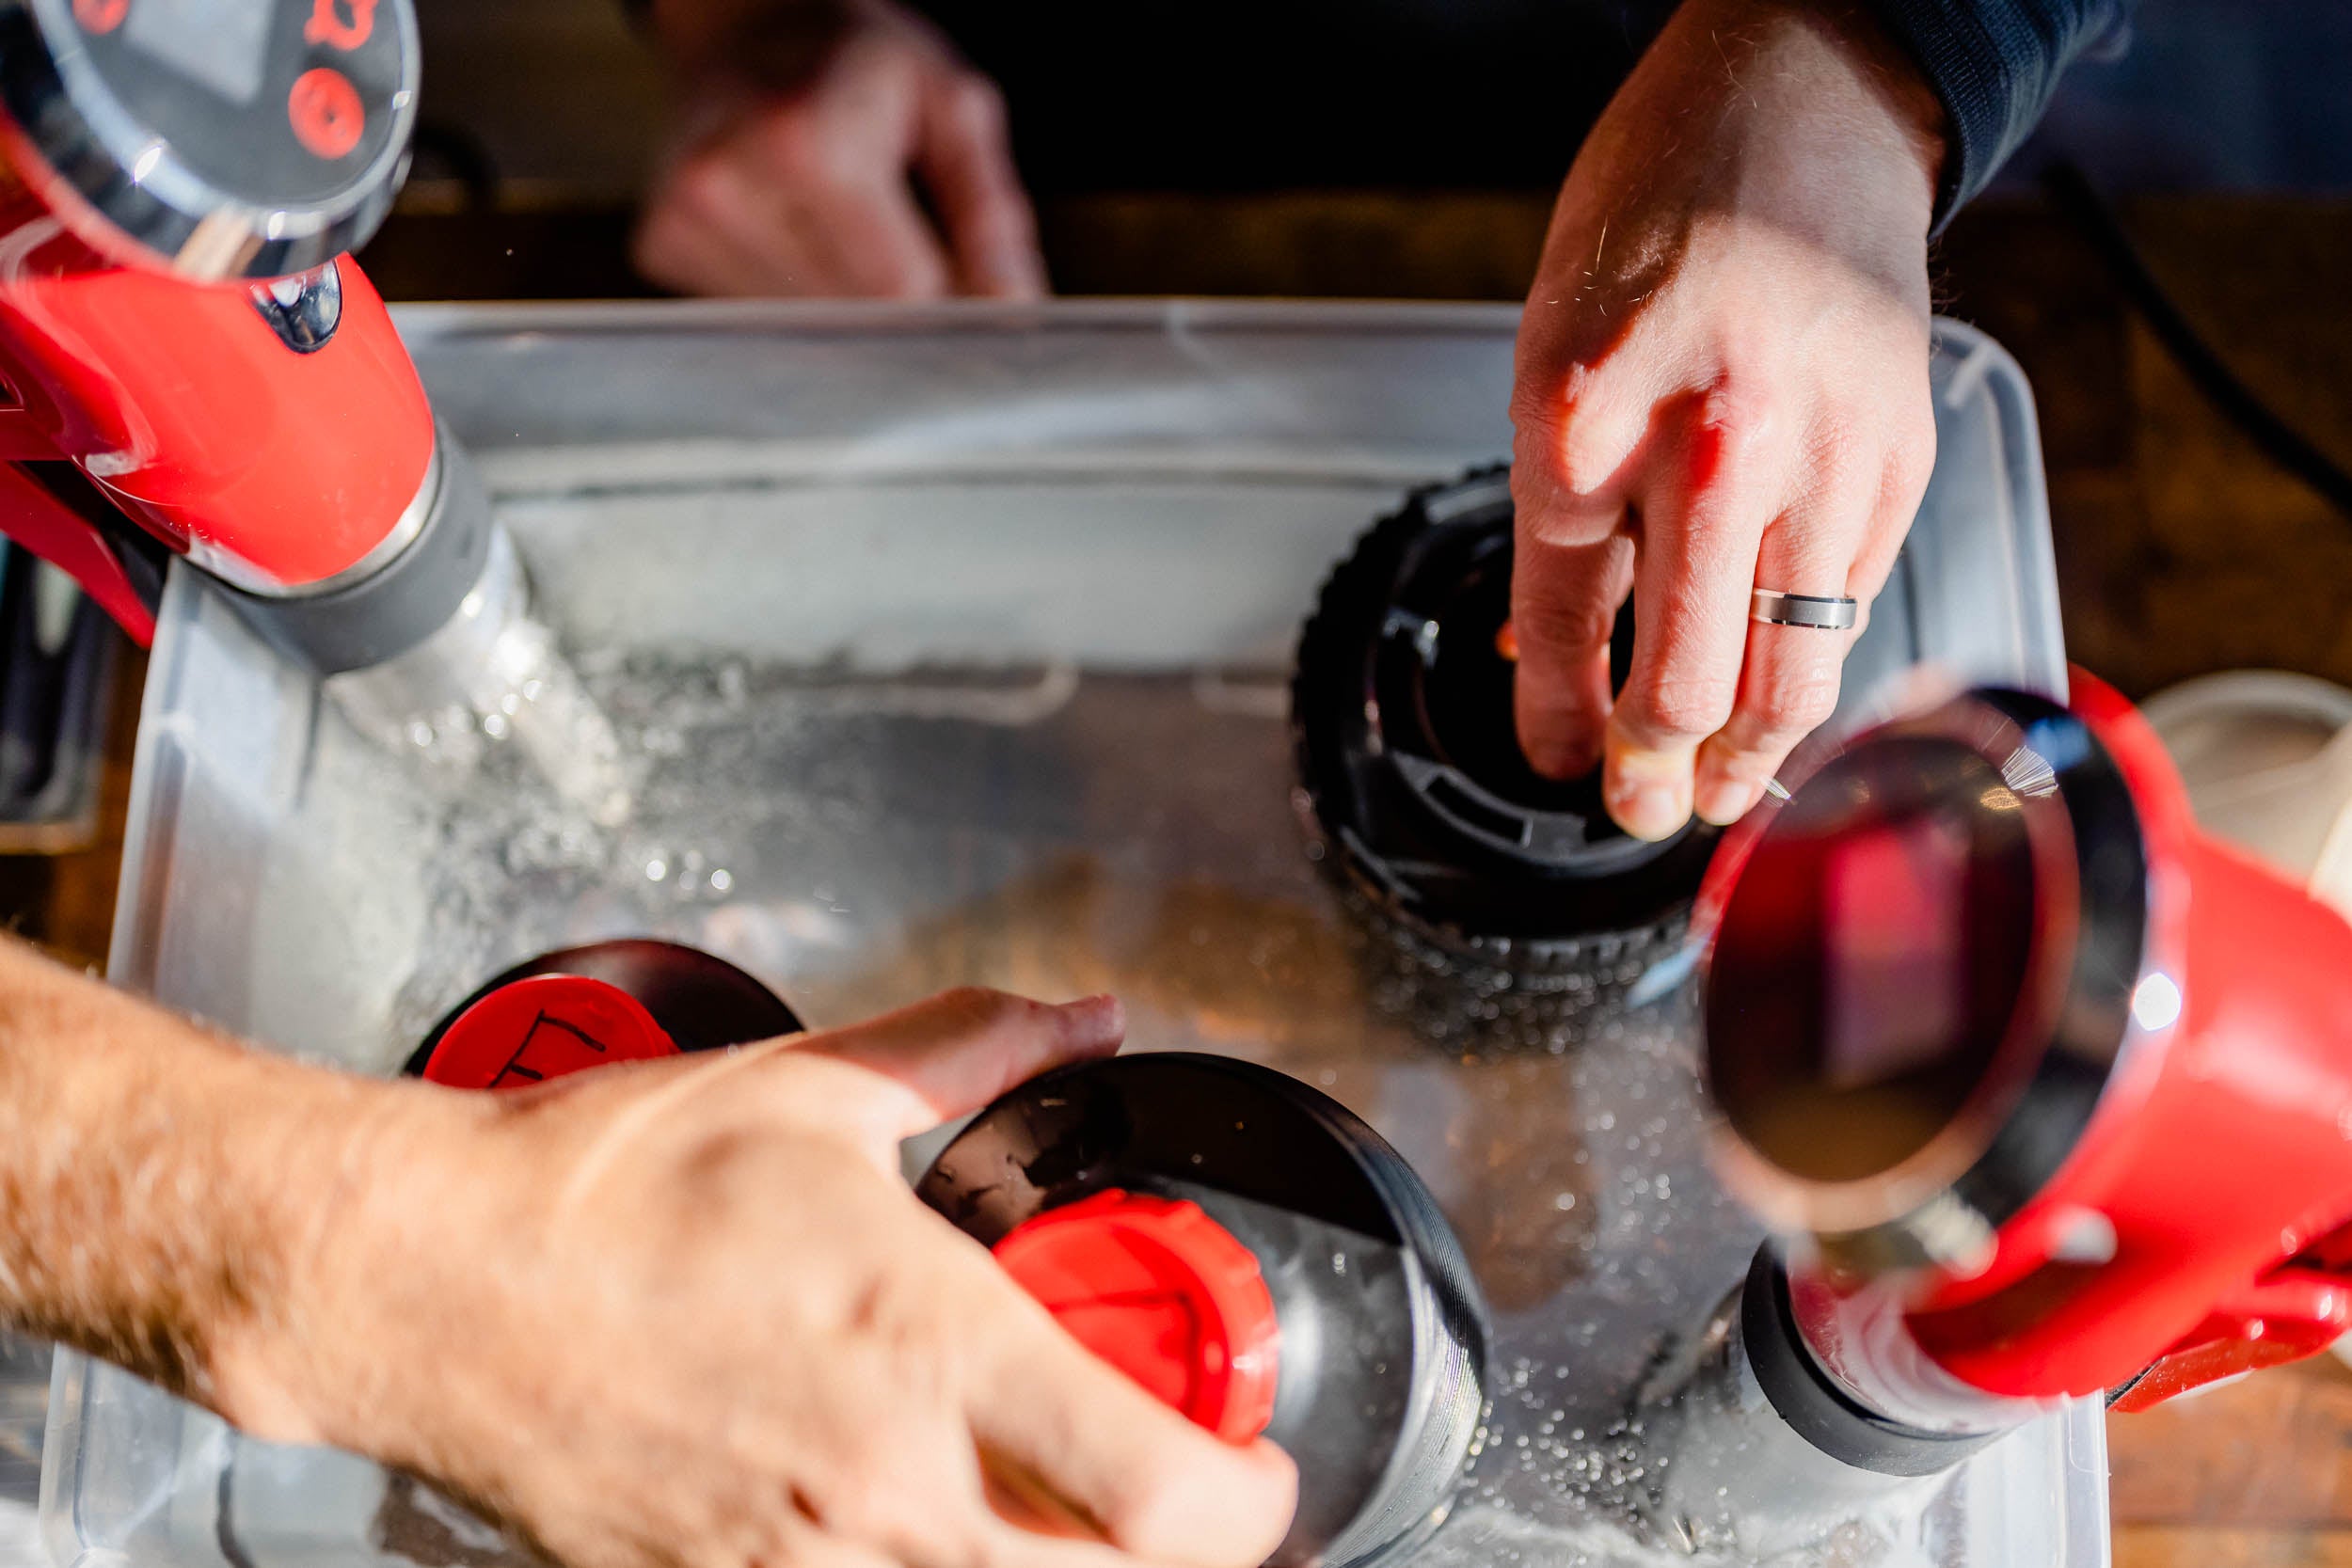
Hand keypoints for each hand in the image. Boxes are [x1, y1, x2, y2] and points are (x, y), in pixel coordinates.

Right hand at [256, 990, 1294, 1567]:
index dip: (1250, 1498)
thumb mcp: (819, 1088)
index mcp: (931, 1349)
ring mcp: (799, 1564)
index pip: (1163, 1495)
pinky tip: (909, 1514)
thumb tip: (1083, 1020)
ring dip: (1049, 1566)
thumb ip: (978, 1049)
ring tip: (1045, 1498)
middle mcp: (884, 1485)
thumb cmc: (604, 1187)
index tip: (1257, 1464)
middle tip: (1171, 1487)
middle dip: (1173, 1550)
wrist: (429, 1277)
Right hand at [634, 0, 1045, 298]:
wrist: (749, 25)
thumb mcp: (951, 108)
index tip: (972, 296)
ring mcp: (682, 218)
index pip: (897, 288)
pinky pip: (757, 316)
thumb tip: (1011, 311)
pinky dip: (795, 294)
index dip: (948, 305)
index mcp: (805, 139)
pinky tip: (796, 232)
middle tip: (916, 254)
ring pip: (804, 331)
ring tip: (847, 227)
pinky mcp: (661, 246)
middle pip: (849, 319)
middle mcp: (726, 181)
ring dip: (844, 303)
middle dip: (899, 309)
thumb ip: (989, 213)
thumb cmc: (862, 62)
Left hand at [1508, 0, 1946, 838]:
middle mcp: (1709, 449)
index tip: (1559, 760)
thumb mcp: (1552, 351)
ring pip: (1787, 677)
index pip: (1562, 624)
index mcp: (1587, 417)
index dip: (1556, 719)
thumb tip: (1553, 651)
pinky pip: (1851, 612)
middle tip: (1640, 809)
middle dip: (1653, 774)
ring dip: (1749, 762)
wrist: (1798, 111)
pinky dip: (1813, 670)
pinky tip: (1785, 697)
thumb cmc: (1660, 216)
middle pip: (1682, 682)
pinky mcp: (1899, 464)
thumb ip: (1563, 509)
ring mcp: (1818, 460)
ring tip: (1722, 797)